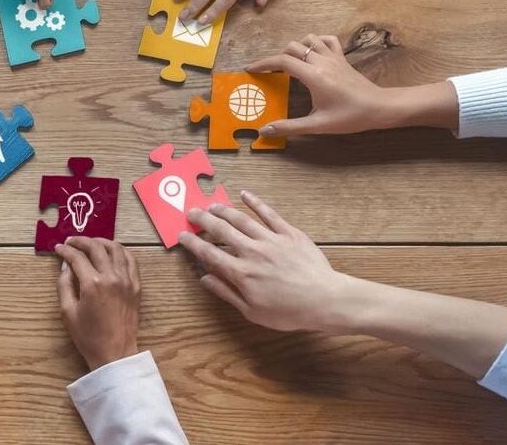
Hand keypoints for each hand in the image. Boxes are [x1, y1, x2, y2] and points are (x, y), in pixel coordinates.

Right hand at [55, 237, 139, 369]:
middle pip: (96, 247)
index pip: (77, 257)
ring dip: (102, 241)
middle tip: (72, 241)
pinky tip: (112, 251)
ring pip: (116, 248)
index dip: (65, 250)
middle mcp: (111, 277)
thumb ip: (64, 284)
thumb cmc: (88, 337)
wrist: (115, 353)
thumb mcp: (68, 312)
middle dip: (81, 241)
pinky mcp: (136, 285)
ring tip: (91, 243)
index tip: (59, 248)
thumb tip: (65, 265)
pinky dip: (121, 251)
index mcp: (92, 284)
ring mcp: (127, 280)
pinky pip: (131, 260)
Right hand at [178, 191, 351, 332]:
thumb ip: (226, 292)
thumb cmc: (289, 312)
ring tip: (212, 205)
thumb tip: (204, 278)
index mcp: (241, 273)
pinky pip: (268, 213)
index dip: (193, 243)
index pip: (210, 253)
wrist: (324, 300)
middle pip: (221, 230)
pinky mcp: (288, 233)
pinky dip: (255, 202)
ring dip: (224, 210)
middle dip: (203, 220)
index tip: (182, 235)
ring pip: (241, 219)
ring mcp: (270, 240)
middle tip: (192, 212)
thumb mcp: (252, 311)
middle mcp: (252, 252)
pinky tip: (244, 194)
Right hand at [247, 33, 458, 135]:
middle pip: (292, 47)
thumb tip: (264, 131)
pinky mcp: (343, 58)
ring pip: (309, 39)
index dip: (263, 63)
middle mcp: (322, 62)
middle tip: (270, 72)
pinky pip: (327, 40)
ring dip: (296, 47)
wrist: (379, 108)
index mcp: (314, 76)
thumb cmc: (350, 117)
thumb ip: (289, 127)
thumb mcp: (318, 125)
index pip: (282, 61)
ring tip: (290, 63)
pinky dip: (316, 41)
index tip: (251, 69)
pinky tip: (313, 53)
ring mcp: (334, 57)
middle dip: (277, 57)